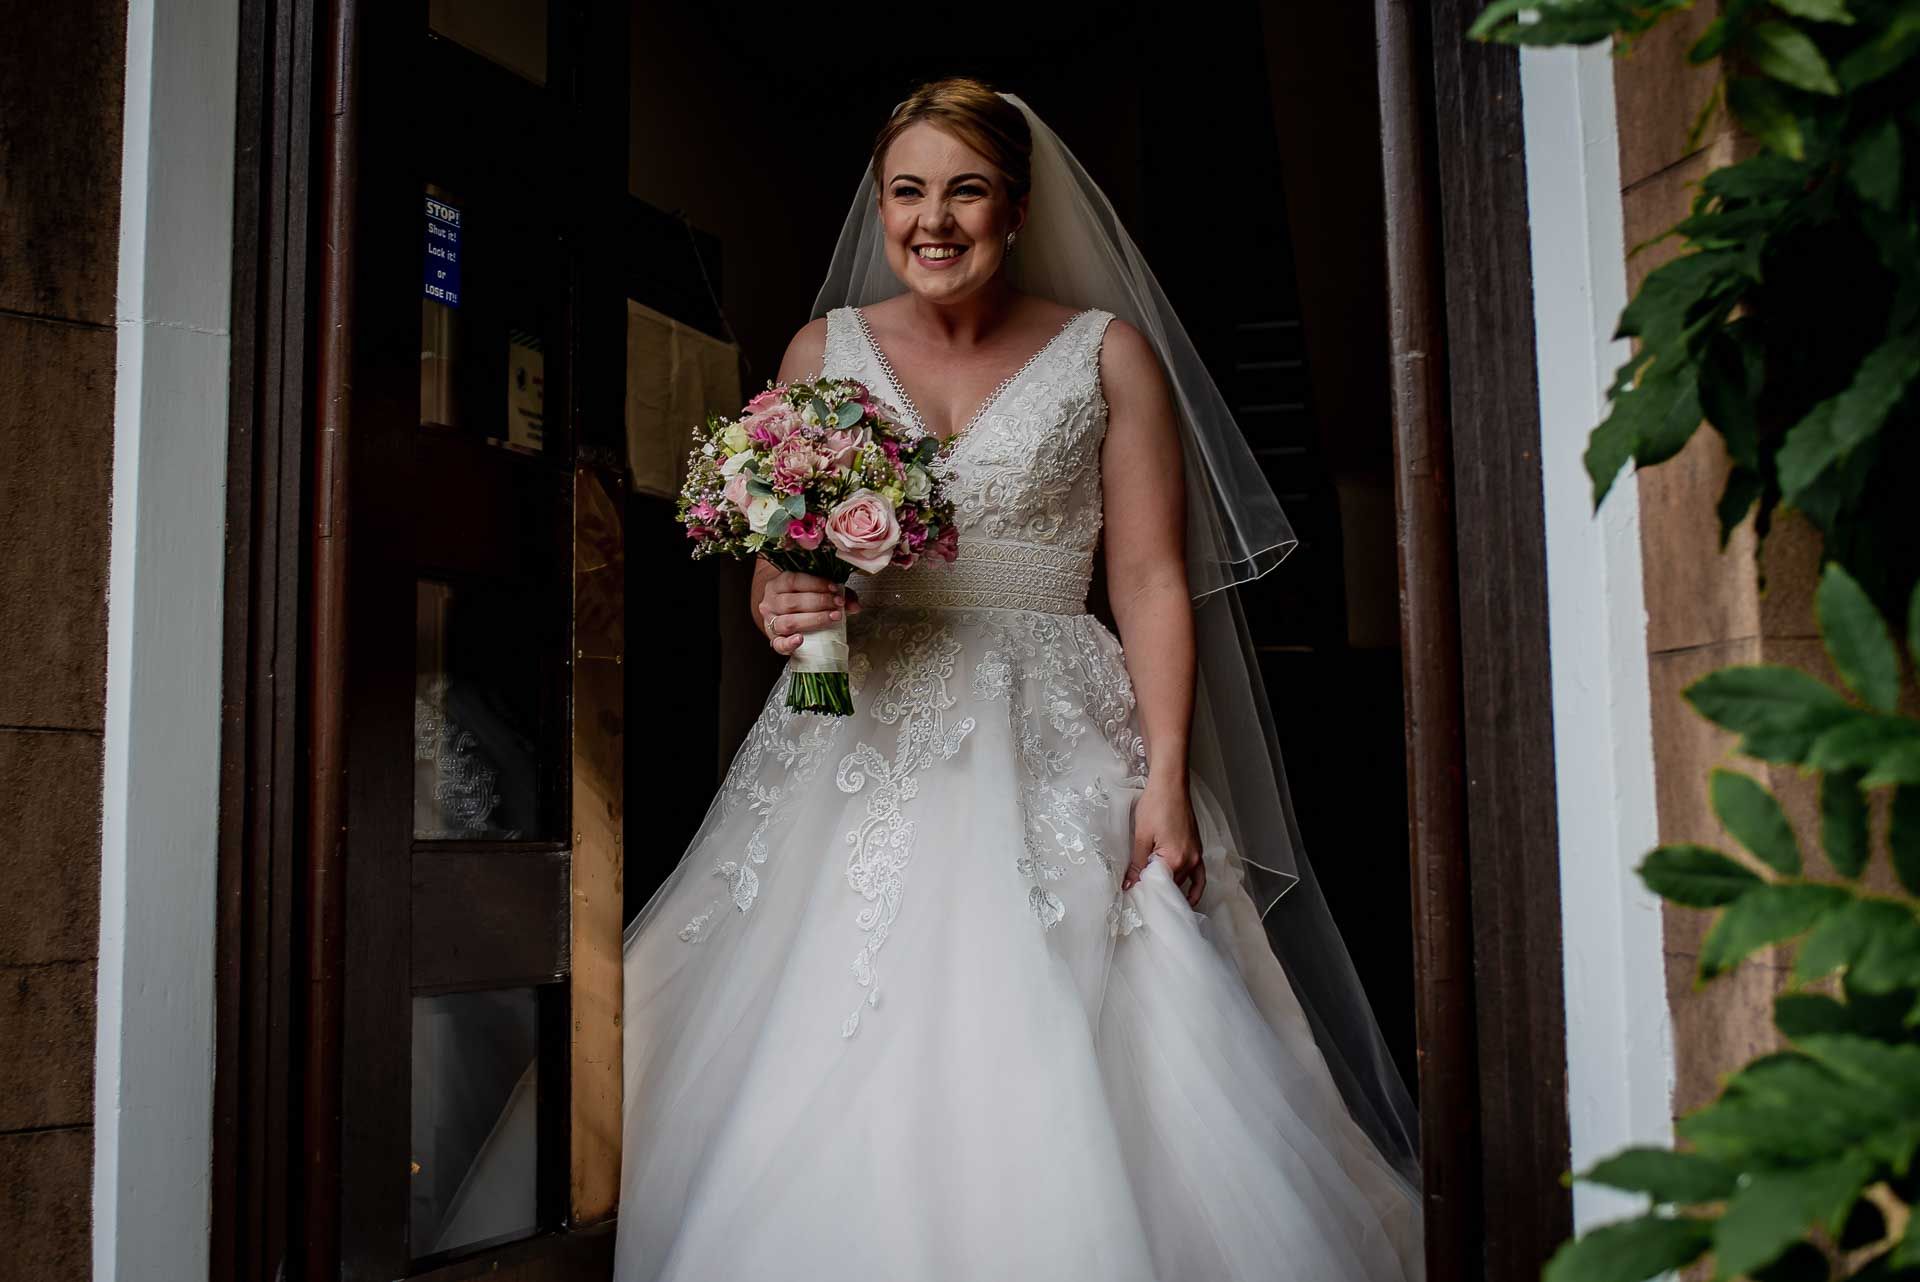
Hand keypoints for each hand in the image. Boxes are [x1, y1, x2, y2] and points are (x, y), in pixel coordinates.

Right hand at [757, 569, 859, 656]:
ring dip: (813, 620)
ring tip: (832, 618)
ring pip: (788, 622)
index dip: (816, 584)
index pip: (794, 581)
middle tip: (837, 605)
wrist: (783, 615)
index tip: (835, 589)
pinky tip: (801, 639)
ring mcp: (769, 622)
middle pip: (792, 602)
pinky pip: (778, 644)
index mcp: (778, 584)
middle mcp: (771, 602)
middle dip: (818, 603)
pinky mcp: (773, 640)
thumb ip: (836, 594)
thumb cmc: (801, 601)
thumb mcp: (816, 590)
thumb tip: (855, 606)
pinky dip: (789, 643)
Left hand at [1124, 777, 1204, 908]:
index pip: (1159, 887)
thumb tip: (1130, 884)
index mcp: (1175, 858)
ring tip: (1156, 898)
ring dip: (1171, 890)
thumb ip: (1137, 864)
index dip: (1145, 892)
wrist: (1170, 784)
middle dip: (1156, 891)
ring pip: (1183, 882)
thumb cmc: (1157, 804)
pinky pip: (1200, 875)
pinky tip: (1188, 898)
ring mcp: (1196, 855)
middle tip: (1139, 896)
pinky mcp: (1197, 849)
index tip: (1133, 897)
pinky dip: (1194, 888)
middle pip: (1172, 886)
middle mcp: (1190, 860)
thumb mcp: (1141, 836)